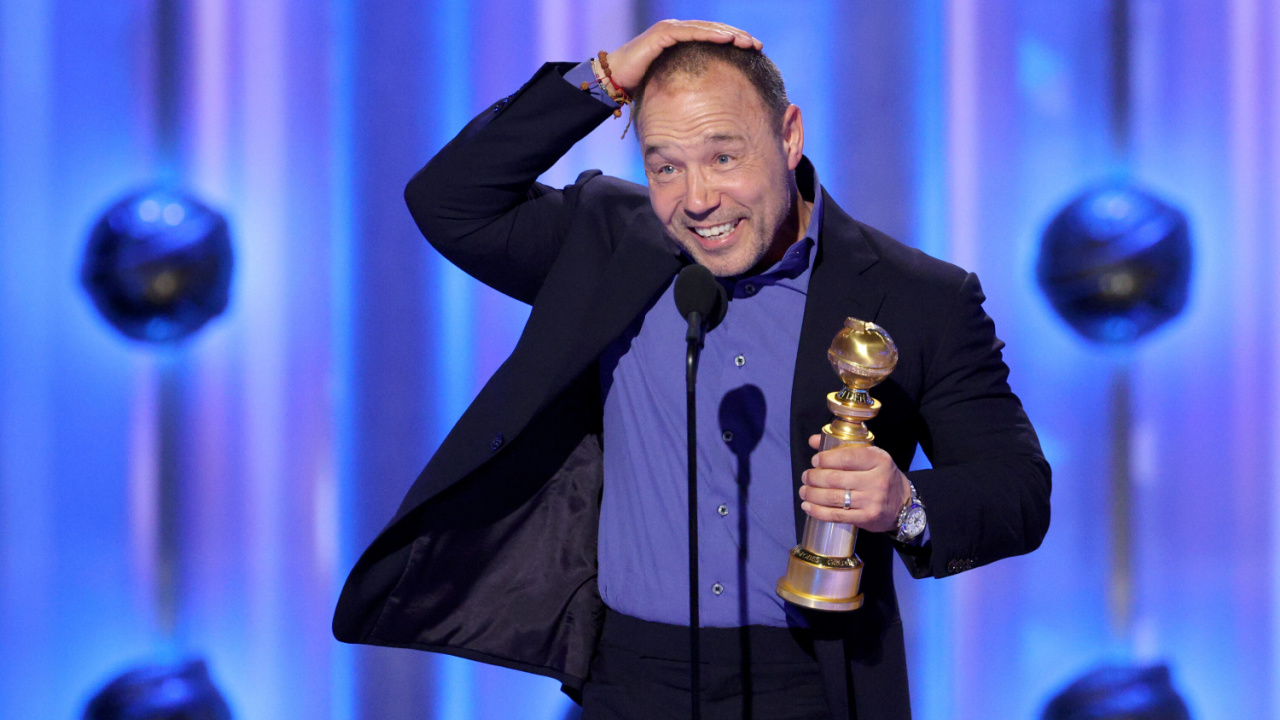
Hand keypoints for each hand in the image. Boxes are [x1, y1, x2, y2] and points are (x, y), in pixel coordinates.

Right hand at [604, 20, 761, 91]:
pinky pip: (691, 32)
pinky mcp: (662, 34)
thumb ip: (690, 87)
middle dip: (737, 37)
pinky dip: (710, 35)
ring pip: (706, 29)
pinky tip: (727, 40)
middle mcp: (677, 31)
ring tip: (747, 42)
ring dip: (728, 34)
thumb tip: (709, 105)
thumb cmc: (640, 86)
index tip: (753, 52)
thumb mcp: (673, 86)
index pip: (713, 38)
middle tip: (757, 45)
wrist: (613, 81)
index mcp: (682, 42)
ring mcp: (670, 30)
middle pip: (714, 30)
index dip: (734, 42)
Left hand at [799, 435, 909, 532]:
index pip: (847, 457)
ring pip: (834, 497)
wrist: (903, 504)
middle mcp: (877, 480)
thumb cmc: (881, 476)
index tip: (815, 460)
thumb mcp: (870, 457)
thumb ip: (842, 448)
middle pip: (836, 478)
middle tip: (806, 476)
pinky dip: (818, 511)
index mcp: (879, 460)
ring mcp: (872, 501)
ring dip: (812, 494)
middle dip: (814, 477)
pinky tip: (808, 506)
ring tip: (804, 490)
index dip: (826, 459)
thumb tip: (813, 440)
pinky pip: (837, 515)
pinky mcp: (867, 518)